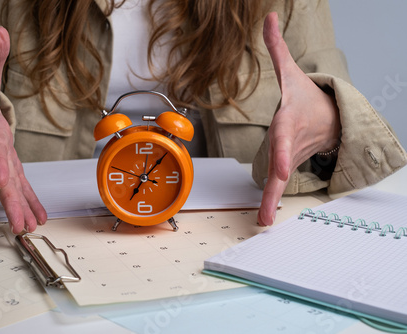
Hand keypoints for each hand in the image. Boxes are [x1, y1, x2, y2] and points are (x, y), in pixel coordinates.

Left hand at [257, 13, 340, 225]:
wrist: (327, 119)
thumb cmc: (305, 98)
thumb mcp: (291, 72)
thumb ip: (276, 48)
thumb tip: (268, 16)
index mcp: (289, 123)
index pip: (285, 139)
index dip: (284, 153)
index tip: (282, 170)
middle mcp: (290, 145)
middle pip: (282, 170)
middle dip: (276, 192)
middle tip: (267, 216)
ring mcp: (289, 159)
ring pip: (280, 184)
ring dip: (272, 205)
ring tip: (261, 224)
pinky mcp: (284, 169)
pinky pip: (276, 187)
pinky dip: (271, 204)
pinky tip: (262, 221)